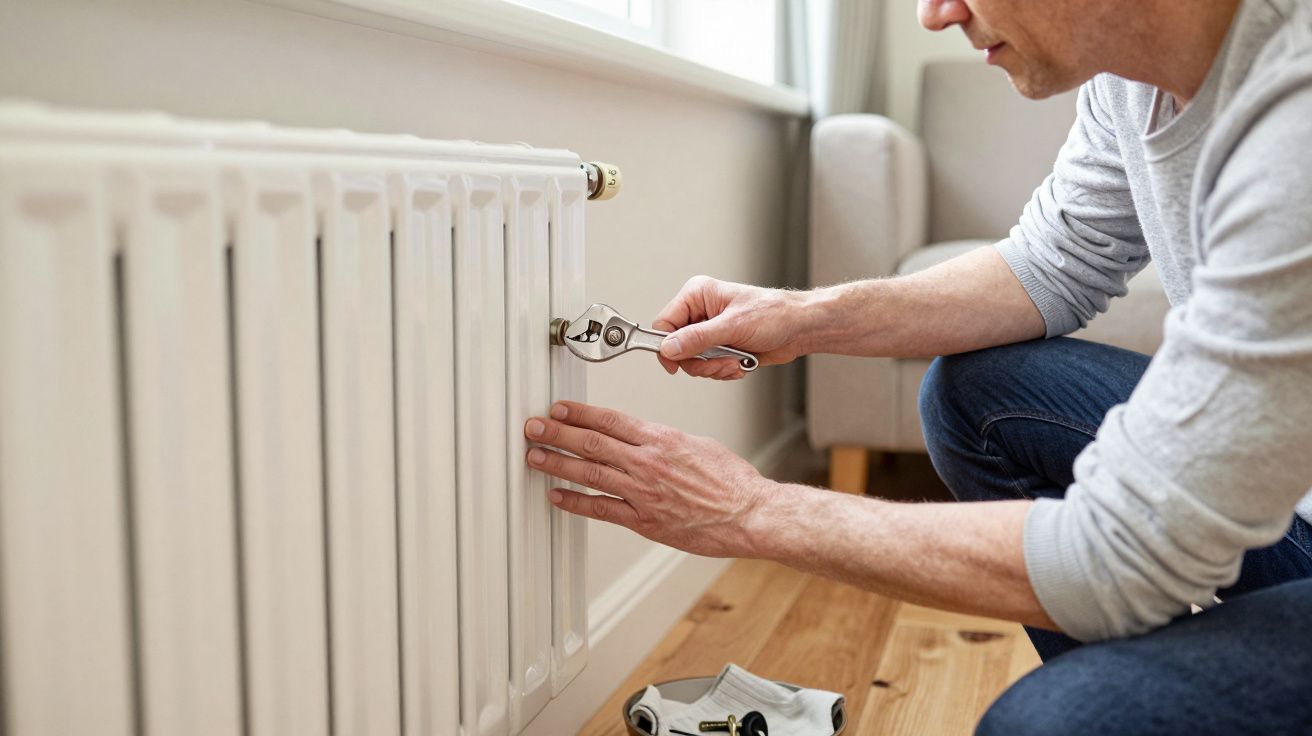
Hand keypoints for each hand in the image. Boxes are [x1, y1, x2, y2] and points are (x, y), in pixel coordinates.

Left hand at [524, 400, 772, 557]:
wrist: (749, 514)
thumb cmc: (732, 482)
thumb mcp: (698, 444)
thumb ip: (666, 441)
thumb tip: (644, 438)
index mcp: (661, 439)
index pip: (610, 420)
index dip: (579, 413)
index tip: (559, 408)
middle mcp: (647, 463)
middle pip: (592, 443)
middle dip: (557, 433)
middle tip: (534, 427)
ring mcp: (643, 493)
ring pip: (590, 473)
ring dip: (557, 463)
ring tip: (535, 456)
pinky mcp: (644, 521)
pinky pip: (602, 510)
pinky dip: (576, 502)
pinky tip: (558, 496)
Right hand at [653, 275, 809, 379]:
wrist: (798, 329)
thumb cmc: (773, 314)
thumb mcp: (732, 327)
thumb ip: (697, 338)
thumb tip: (668, 348)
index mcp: (697, 295)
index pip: (664, 323)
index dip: (666, 347)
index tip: (674, 365)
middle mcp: (700, 312)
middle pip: (677, 347)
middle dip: (699, 362)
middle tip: (718, 363)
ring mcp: (709, 331)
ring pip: (692, 361)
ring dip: (713, 368)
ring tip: (734, 363)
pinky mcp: (719, 346)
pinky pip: (707, 367)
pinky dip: (722, 371)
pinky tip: (738, 365)